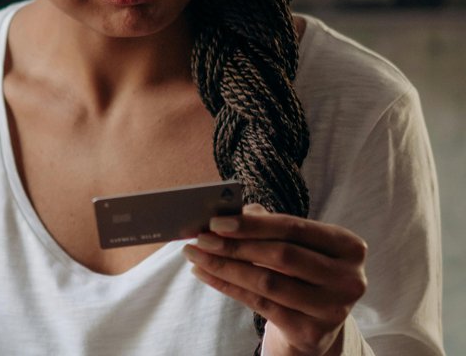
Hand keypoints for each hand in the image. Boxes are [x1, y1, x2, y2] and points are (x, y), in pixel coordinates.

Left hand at [182, 204, 367, 355]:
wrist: (315, 324)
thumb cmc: (300, 273)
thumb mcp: (294, 245)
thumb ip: (266, 224)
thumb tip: (225, 212)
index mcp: (348, 247)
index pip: (294, 228)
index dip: (252, 224)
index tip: (216, 221)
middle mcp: (349, 278)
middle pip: (281, 255)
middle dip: (234, 245)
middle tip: (200, 239)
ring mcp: (333, 309)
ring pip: (267, 281)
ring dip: (224, 266)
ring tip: (196, 255)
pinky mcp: (312, 332)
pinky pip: (259, 304)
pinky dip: (227, 286)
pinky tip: (205, 274)